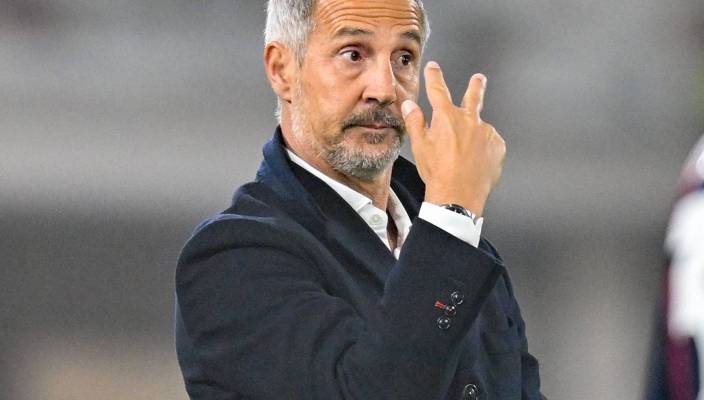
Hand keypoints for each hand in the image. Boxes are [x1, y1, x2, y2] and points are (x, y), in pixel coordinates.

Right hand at [401, 61, 505, 216]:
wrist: (458, 195)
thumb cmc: (438, 173)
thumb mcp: (420, 146)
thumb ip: (415, 122)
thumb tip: (409, 105)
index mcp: (447, 117)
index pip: (438, 90)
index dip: (434, 76)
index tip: (433, 68)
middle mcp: (469, 120)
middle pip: (473, 97)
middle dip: (475, 86)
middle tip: (479, 79)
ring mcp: (486, 133)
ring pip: (480, 128)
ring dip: (474, 135)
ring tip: (465, 156)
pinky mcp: (498, 147)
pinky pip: (490, 144)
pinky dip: (483, 149)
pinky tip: (474, 162)